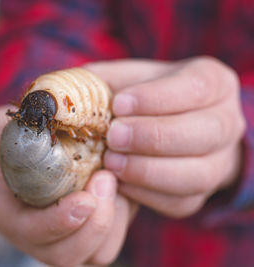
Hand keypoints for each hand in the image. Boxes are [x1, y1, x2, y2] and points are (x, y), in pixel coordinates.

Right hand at [0, 106, 137, 265]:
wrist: (30, 145)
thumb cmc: (12, 136)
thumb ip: (8, 127)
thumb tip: (35, 121)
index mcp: (3, 212)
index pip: (29, 233)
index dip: (57, 223)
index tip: (85, 198)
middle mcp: (31, 233)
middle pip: (64, 255)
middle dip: (93, 225)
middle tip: (107, 178)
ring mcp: (60, 236)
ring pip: (93, 255)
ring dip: (111, 221)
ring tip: (113, 179)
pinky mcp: (85, 231)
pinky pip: (110, 241)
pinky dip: (121, 218)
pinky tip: (118, 186)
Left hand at [86, 56, 245, 217]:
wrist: (171, 126)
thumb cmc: (144, 99)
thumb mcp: (129, 79)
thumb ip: (102, 81)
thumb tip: (57, 90)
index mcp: (213, 83)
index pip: (196, 88)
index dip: (157, 99)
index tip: (119, 105)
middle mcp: (227, 122)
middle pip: (205, 133)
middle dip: (153, 137)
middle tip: (113, 137)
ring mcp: (219, 161)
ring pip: (197, 174)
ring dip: (149, 171)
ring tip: (112, 163)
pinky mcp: (201, 193)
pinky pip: (181, 201)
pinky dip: (148, 195)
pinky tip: (120, 184)